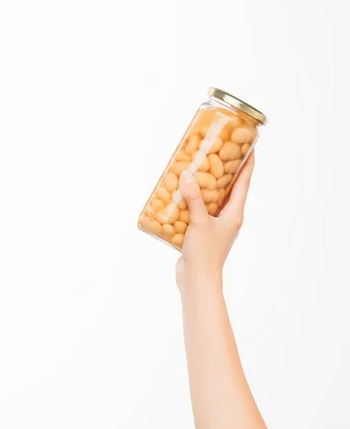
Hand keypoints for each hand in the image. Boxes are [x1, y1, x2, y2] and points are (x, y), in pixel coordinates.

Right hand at [176, 153, 254, 290]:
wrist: (197, 281)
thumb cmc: (205, 253)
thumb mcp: (199, 222)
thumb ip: (194, 198)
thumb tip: (186, 175)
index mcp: (234, 214)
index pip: (243, 184)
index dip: (247, 164)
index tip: (250, 147)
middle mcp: (227, 219)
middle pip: (228, 190)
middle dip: (224, 172)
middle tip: (218, 152)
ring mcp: (214, 227)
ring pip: (211, 201)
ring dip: (205, 187)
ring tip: (196, 170)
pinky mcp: (201, 235)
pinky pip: (198, 213)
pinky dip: (190, 203)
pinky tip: (179, 196)